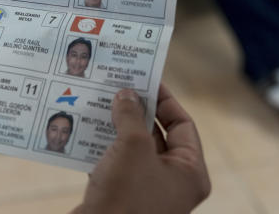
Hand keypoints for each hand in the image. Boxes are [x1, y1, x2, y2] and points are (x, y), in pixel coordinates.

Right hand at [74, 86, 210, 213]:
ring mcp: (149, 192)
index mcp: (190, 172)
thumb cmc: (127, 197)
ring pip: (135, 149)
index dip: (164, 99)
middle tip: (120, 86)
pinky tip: (88, 130)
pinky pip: (118, 165)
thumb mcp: (133, 147)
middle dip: (138, 111)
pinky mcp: (125, 199)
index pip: (184, 124)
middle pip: (159, 134)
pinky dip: (106, 147)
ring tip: (102, 102)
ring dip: (118, 127)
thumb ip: (131, 115)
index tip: (146, 79)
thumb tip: (126, 94)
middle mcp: (174, 182)